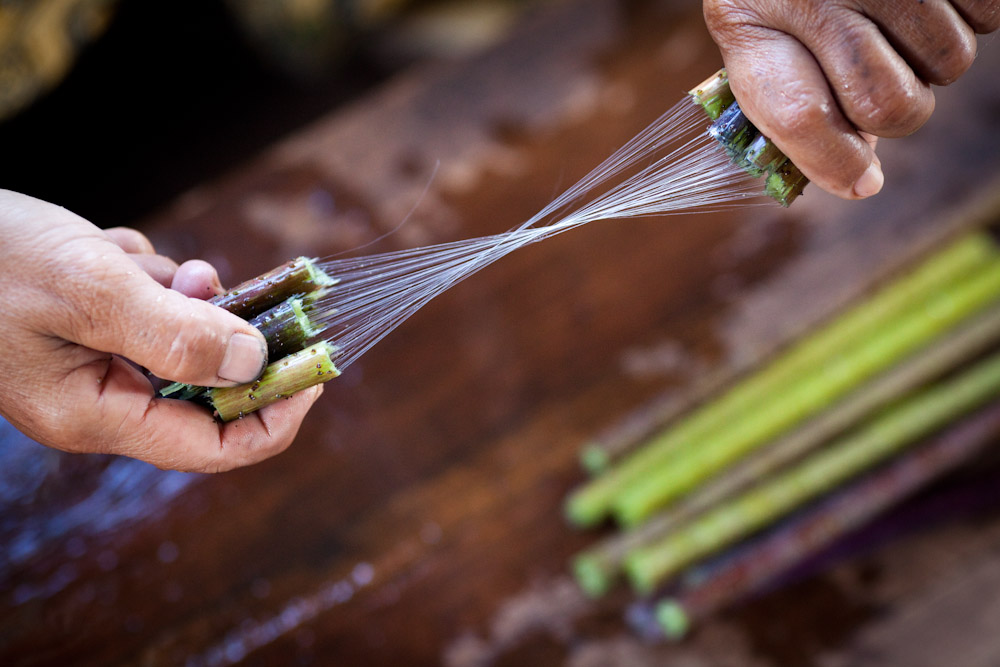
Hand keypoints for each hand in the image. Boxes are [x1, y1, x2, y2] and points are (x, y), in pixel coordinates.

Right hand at [0, 190, 323, 471]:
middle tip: (208, 282)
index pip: (215, 447)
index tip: (316, 368)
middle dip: (217, 330)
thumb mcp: (91, 292)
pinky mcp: (87, 327)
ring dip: (174, 291)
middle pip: (205, 386)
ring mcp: (91, 362)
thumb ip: (178, 334)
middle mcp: (100, 399)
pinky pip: (148, 305)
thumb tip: (256, 364)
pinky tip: (102, 248)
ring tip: (122, 258)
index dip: (276, 414)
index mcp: (99, 414)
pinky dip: (143, 273)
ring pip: (179, 335)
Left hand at [703, 0, 999, 198]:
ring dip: (933, 61)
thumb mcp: (758, 30)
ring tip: (900, 25)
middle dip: (896, 112)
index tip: (859, 178)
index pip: (800, 115)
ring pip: (947, 64)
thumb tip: (861, 180)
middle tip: (880, 81)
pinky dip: (972, 16)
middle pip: (886, 105)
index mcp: (748, 16)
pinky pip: (987, 15)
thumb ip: (794, 104)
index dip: (836, 162)